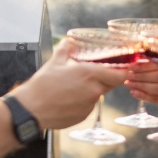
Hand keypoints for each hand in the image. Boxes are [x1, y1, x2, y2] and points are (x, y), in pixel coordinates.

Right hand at [10, 43, 126, 130]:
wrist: (32, 109)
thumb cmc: (42, 86)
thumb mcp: (54, 62)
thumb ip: (65, 50)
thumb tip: (69, 41)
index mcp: (89, 74)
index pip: (120, 74)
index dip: (125, 71)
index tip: (125, 68)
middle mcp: (94, 90)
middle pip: (111, 84)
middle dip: (107, 78)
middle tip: (97, 74)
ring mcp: (90, 105)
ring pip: (98, 94)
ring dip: (92, 90)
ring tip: (74, 87)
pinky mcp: (84, 116)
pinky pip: (89, 106)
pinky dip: (83, 101)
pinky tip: (69, 98)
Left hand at [125, 61, 157, 103]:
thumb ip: (153, 63)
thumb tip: (142, 55)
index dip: (145, 65)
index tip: (132, 66)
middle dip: (142, 76)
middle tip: (128, 75)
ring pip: (156, 88)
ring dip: (140, 85)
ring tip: (127, 83)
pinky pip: (154, 99)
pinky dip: (143, 96)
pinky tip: (132, 92)